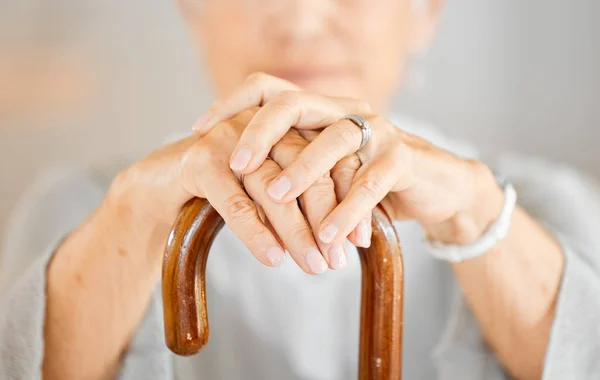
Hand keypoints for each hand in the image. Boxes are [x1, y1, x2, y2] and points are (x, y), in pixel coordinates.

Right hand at [112, 108, 356, 274]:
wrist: (161, 186)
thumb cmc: (224, 193)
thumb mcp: (267, 193)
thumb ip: (302, 203)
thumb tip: (344, 242)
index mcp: (285, 127)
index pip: (329, 159)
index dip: (348, 199)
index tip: (360, 240)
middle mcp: (263, 126)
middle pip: (308, 171)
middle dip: (327, 219)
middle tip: (338, 260)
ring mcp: (231, 138)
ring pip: (274, 188)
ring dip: (297, 232)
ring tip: (314, 267)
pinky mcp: (201, 160)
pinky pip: (235, 202)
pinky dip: (256, 232)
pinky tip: (273, 258)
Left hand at [194, 73, 498, 245]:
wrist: (435, 186)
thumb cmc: (368, 179)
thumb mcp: (324, 169)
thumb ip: (290, 164)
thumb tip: (233, 180)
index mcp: (320, 109)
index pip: (268, 90)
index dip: (232, 104)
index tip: (200, 128)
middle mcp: (345, 110)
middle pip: (295, 104)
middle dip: (261, 133)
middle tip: (237, 165)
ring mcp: (377, 130)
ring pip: (333, 141)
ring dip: (303, 172)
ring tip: (278, 198)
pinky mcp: (402, 157)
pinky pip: (370, 181)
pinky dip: (348, 209)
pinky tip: (329, 235)